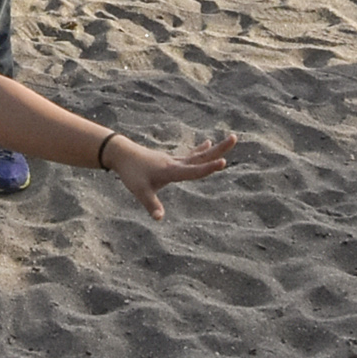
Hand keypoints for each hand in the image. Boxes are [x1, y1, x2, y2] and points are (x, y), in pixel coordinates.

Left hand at [106, 130, 239, 217]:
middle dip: (220, 150)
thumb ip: (151, 205)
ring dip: (214, 149)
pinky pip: (190, 155)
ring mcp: (174, 160)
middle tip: (235, 138)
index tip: (223, 162)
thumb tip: (159, 219)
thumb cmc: (131, 173)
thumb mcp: (140, 191)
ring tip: (229, 139)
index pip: (194, 170)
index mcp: (171, 170)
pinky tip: (207, 144)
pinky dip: (200, 150)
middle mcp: (176, 163)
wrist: (121, 154)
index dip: (209, 168)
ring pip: (198, 154)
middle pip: (202, 157)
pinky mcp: (171, 160)